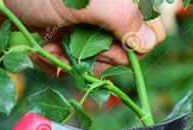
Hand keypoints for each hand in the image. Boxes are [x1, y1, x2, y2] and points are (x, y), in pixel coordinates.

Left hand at [0, 0, 165, 75]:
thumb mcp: (84, 0)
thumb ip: (123, 19)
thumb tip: (150, 41)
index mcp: (118, 0)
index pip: (148, 30)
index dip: (131, 46)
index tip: (107, 46)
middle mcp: (105, 10)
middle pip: (122, 51)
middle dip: (96, 56)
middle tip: (75, 47)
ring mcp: (84, 22)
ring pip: (95, 60)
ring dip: (73, 61)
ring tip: (51, 47)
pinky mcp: (64, 34)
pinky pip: (74, 61)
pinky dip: (57, 61)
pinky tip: (42, 49)